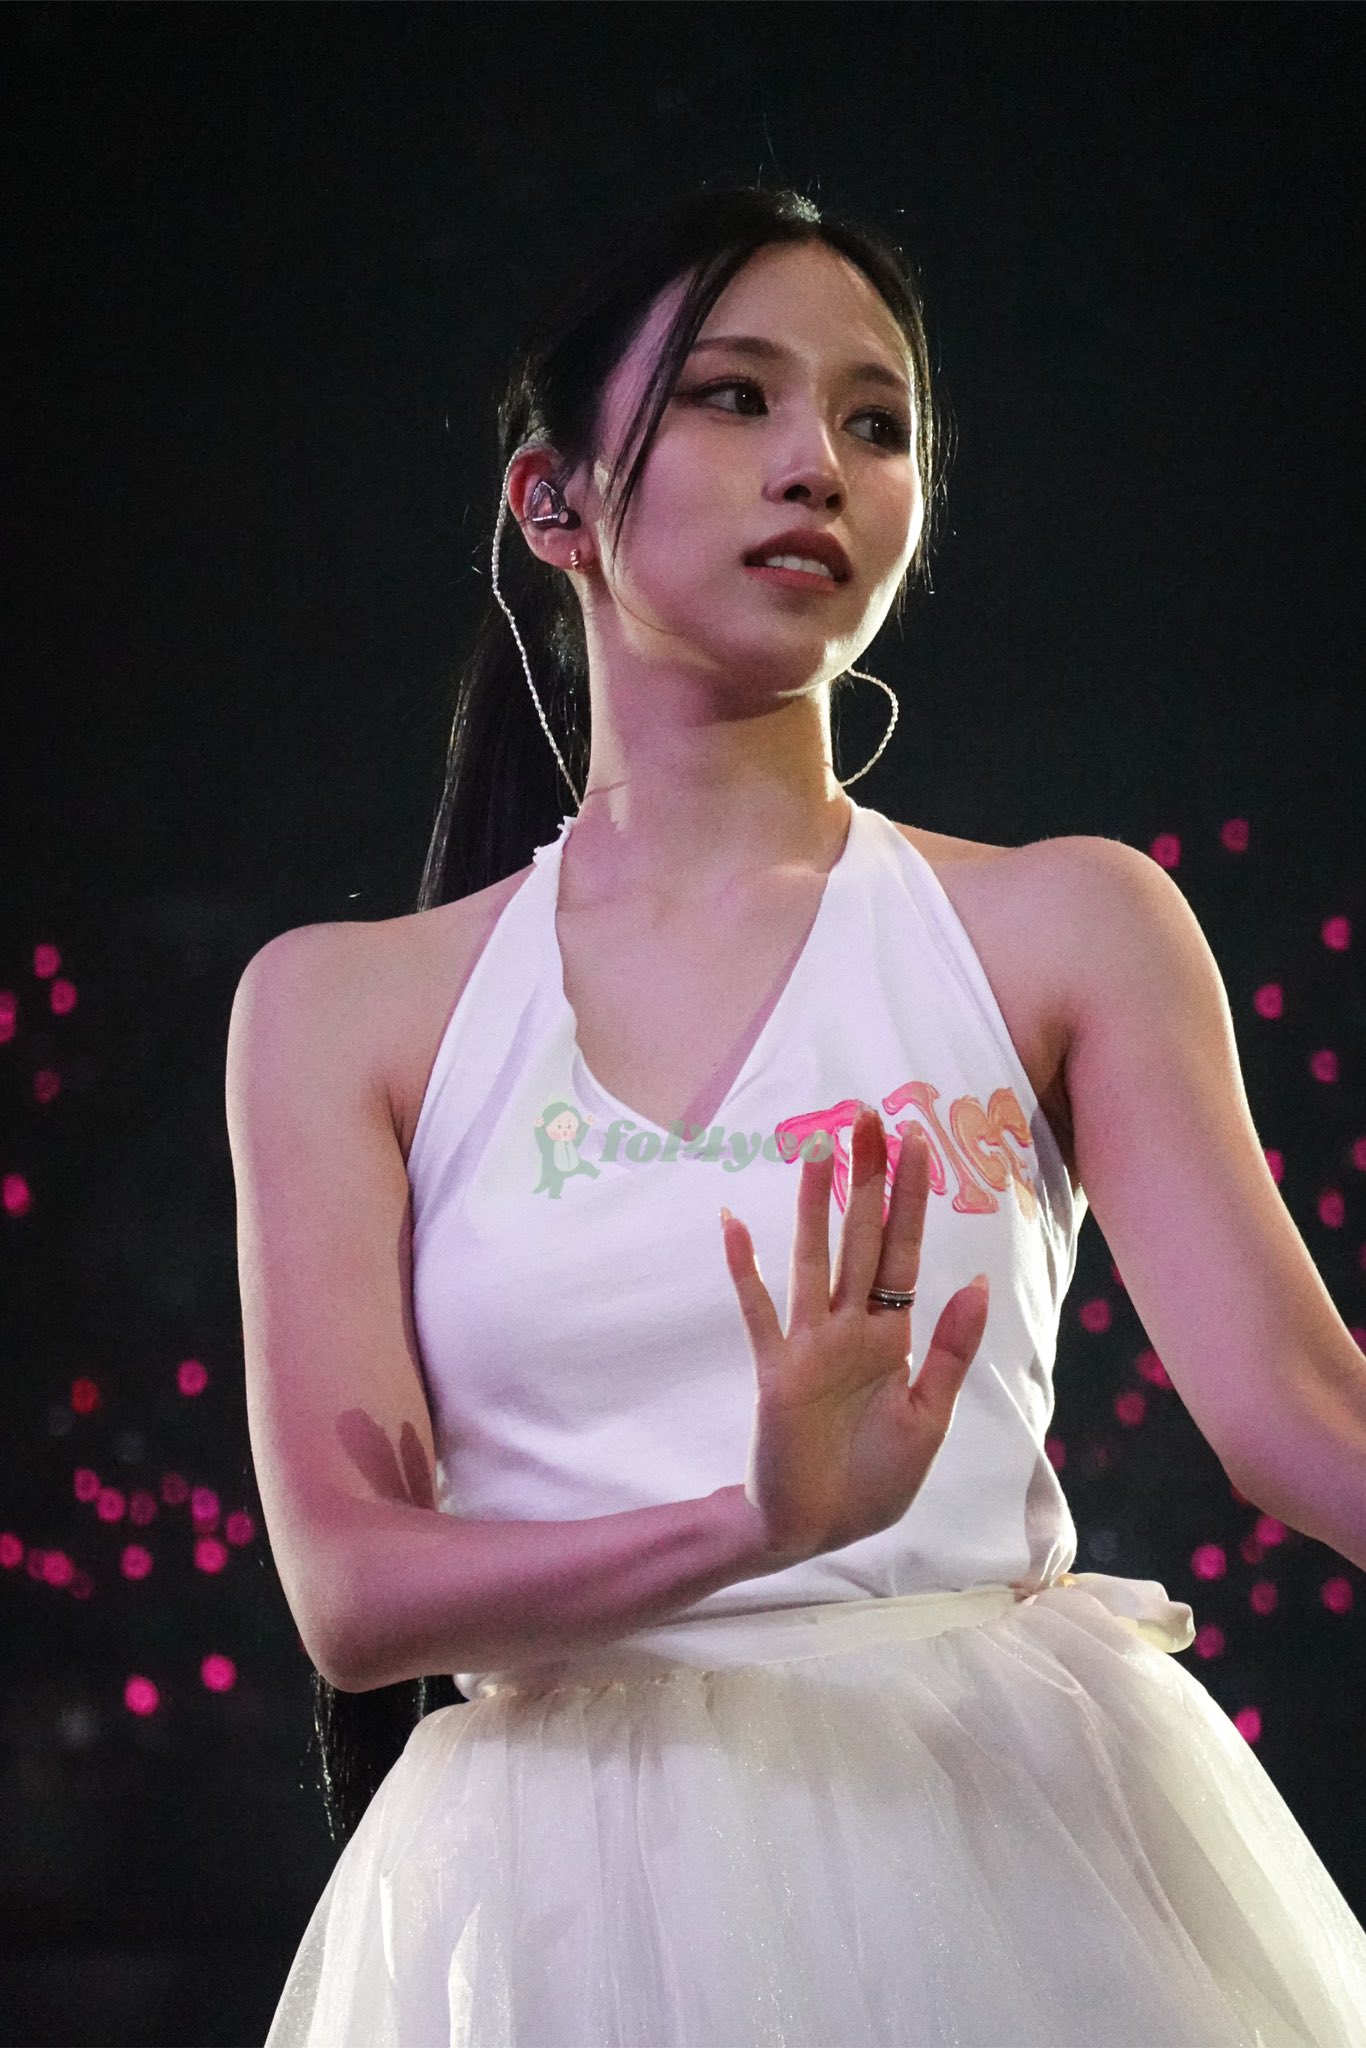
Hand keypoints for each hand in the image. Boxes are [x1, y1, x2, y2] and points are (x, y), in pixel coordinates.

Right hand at [719, 1105, 989, 1567]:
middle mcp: (849, 1327)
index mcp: (892, 1337)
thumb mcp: (929, 1419)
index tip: (918, 1140)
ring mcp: (809, 1345)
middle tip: (867, 1114)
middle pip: (861, 1237)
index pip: (905, 1251)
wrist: (820, 1530)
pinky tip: (733, 1223)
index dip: (913, 1197)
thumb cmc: (875, 1479)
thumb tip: (977, 1282)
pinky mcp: (776, 1372)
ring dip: (813, 1204)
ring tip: (815, 1147)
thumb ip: (948, 1350)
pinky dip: (744, 1270)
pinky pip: (759, 1312)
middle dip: (867, 1178)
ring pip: (814, 1259)